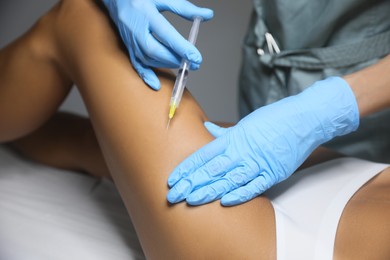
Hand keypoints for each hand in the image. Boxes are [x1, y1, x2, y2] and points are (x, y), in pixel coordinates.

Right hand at [102, 0, 212, 89]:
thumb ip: (185, 8)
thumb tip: (207, 15)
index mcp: (145, 13)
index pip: (166, 34)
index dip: (181, 47)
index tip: (196, 57)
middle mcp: (136, 28)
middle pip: (155, 50)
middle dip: (175, 59)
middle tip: (192, 63)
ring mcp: (130, 39)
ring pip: (147, 58)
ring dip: (166, 64)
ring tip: (181, 65)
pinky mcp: (127, 46)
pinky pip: (136, 64)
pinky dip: (146, 75)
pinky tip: (155, 84)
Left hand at [167, 77, 358, 205]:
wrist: (304, 119)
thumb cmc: (274, 119)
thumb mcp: (246, 123)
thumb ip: (225, 132)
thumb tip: (207, 129)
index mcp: (234, 138)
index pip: (204, 155)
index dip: (187, 168)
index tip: (173, 178)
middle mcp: (243, 150)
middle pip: (212, 169)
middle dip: (191, 183)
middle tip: (174, 195)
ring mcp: (258, 162)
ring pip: (229, 179)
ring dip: (209, 191)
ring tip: (191, 200)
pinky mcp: (274, 172)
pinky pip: (254, 186)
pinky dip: (240, 194)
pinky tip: (224, 201)